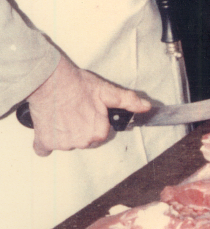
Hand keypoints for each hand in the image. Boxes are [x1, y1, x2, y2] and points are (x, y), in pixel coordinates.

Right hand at [26, 56, 150, 156]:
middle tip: (76, 110)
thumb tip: (146, 107)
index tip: (90, 111)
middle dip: (81, 128)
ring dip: (65, 132)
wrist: (50, 80)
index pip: (101, 134)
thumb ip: (128, 101)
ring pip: (67, 143)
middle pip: (84, 140)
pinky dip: (46, 141)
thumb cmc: (78, 84)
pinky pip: (45, 149)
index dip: (96, 121)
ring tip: (62, 113)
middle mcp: (81, 142)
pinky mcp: (45, 142)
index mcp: (99, 133)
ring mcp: (62, 144)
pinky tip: (49, 126)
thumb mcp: (107, 90)